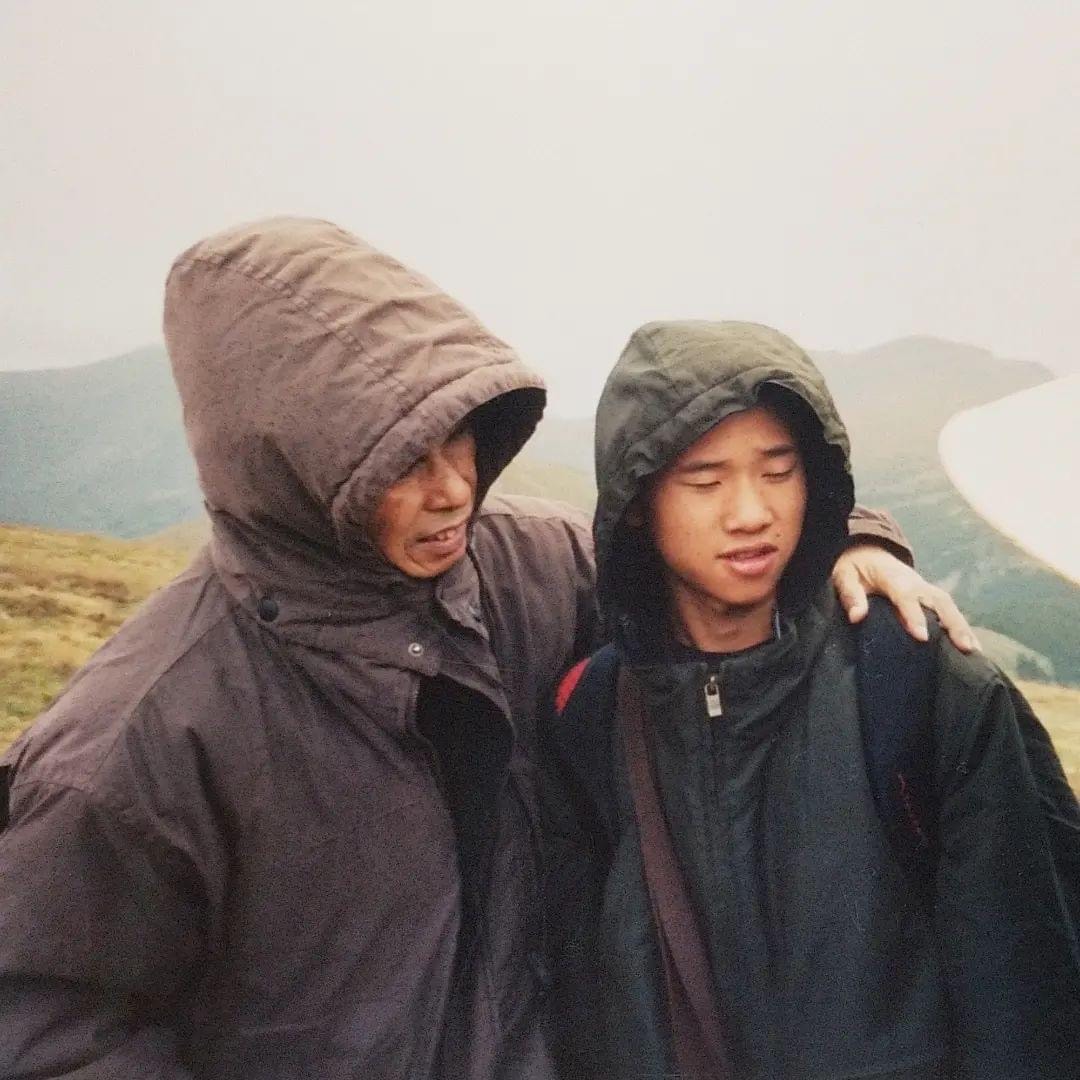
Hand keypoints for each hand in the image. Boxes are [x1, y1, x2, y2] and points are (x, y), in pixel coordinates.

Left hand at [831, 544, 978, 652]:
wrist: (866, 551)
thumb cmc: (854, 567)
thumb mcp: (844, 576)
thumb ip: (850, 595)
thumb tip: (857, 616)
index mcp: (892, 576)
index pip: (906, 595)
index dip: (914, 615)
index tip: (922, 637)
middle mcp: (914, 581)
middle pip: (938, 600)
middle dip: (953, 623)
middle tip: (965, 648)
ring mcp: (925, 588)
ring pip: (948, 605)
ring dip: (962, 626)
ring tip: (975, 651)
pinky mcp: (928, 596)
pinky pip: (947, 610)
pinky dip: (961, 626)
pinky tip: (972, 646)